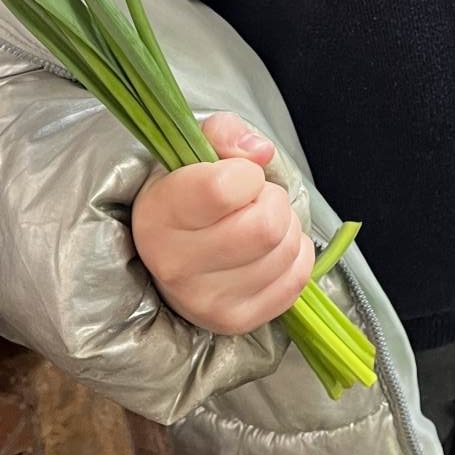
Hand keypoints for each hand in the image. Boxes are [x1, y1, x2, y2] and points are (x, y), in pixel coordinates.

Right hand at [131, 112, 314, 334]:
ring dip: (285, 227)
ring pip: (284, 250)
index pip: (224, 189)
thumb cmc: (191, 190)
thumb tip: (260, 153)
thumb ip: (225, 133)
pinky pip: (297, 279)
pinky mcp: (236, 322)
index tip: (237, 176)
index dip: (246, 173)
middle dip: (272, 200)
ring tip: (259, 223)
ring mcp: (205, 302)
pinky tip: (270, 249)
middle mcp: (174, 265)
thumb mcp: (198, 146)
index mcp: (157, 214)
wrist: (179, 247)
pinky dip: (295, 255)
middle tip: (255, 200)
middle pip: (265, 226)